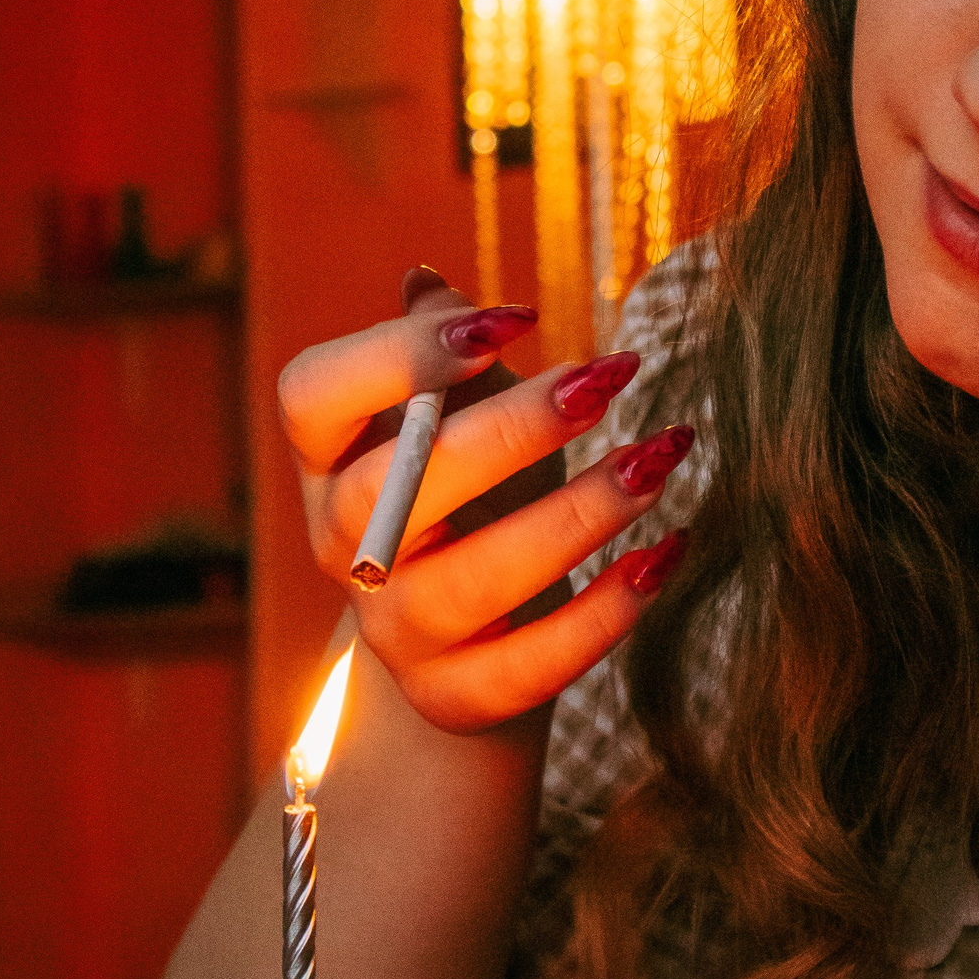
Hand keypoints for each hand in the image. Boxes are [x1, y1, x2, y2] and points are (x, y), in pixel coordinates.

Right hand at [278, 268, 690, 732]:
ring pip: (470, 582)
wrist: (470, 634)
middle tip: (611, 382)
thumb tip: (427, 282)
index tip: (517, 318)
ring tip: (659, 459)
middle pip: (392, 491)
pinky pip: (527, 666)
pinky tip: (666, 553)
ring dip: (576, 515)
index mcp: (326, 459)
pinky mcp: (455, 696)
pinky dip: (604, 613)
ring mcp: (393, 632)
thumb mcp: (453, 411)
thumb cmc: (471, 488)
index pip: (312, 398)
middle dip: (510, 430)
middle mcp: (344, 547)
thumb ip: (440, 346)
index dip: (400, 354)